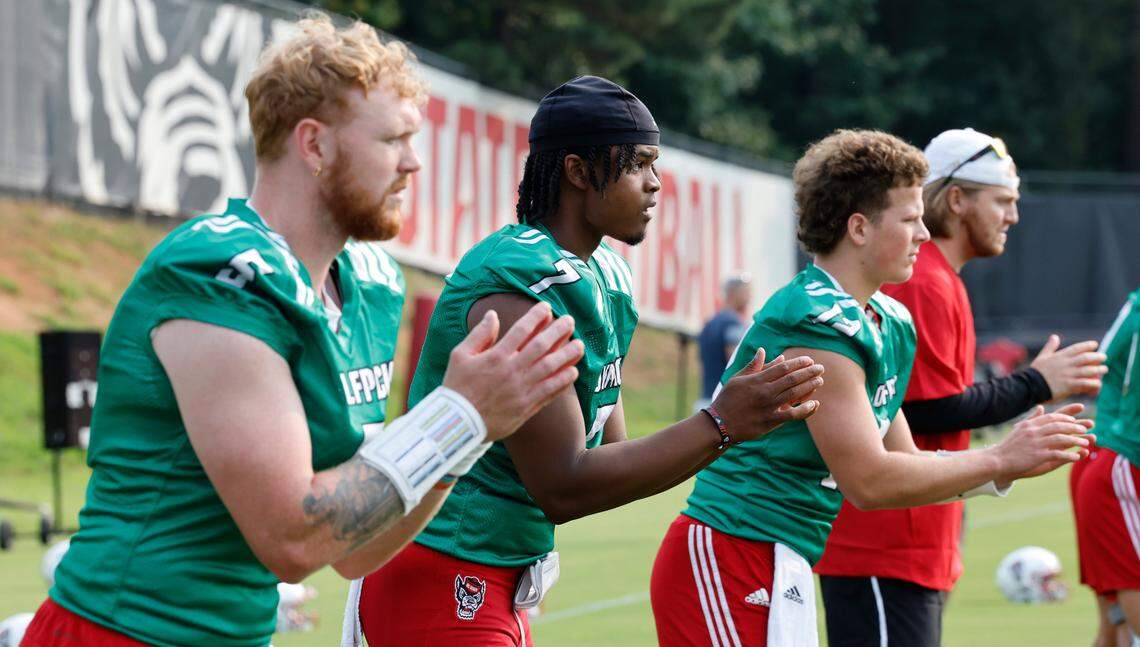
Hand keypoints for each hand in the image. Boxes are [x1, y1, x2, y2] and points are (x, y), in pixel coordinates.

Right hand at [443, 302, 583, 441]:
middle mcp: (512, 371)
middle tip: (570, 320)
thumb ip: (479, 334)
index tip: (547, 307)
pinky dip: (563, 382)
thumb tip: (493, 314)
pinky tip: (573, 372)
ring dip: (567, 355)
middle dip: (558, 331)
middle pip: (542, 346)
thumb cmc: (457, 387)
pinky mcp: (526, 408)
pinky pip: (550, 392)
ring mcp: (521, 390)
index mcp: (496, 356)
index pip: (522, 330)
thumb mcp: (460, 355)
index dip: (537, 316)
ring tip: (580, 345)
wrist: (458, 423)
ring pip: (551, 369)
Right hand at [711, 348, 824, 442]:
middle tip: (821, 368)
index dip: (798, 363)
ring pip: (794, 394)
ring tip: (820, 381)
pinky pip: (792, 415)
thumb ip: (753, 366)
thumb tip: (764, 350)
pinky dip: (805, 409)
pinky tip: (815, 404)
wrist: (720, 424)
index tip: (809, 360)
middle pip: (791, 379)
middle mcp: (764, 392)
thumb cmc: (728, 399)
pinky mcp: (771, 422)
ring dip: (809, 386)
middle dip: (808, 372)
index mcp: (757, 380)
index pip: (782, 367)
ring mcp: (769, 407)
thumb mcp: (737, 379)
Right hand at [992, 403, 1094, 484]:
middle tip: (1085, 429)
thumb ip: (1032, 418)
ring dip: (1075, 441)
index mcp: (1030, 424)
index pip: (1052, 417)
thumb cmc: (1009, 446)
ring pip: (1061, 439)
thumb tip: (1041, 407)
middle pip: (1059, 426)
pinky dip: (1069, 455)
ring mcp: (1036, 443)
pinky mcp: (1037, 456)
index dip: (1066, 417)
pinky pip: (1058, 454)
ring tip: (1085, 443)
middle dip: (1074, 427)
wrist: (997, 460)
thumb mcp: (1019, 428)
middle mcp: (1033, 431)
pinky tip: (1076, 457)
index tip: (1075, 420)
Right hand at [1030, 335, 1106, 399]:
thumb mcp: (1042, 357)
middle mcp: (1066, 365)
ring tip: (1104, 369)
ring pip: (1089, 371)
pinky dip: (1094, 384)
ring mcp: (1069, 375)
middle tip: (1103, 357)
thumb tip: (1054, 336)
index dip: (1088, 345)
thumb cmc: (1036, 372)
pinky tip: (1098, 384)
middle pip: (1086, 358)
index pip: (1077, 348)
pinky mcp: (1070, 386)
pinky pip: (1086, 384)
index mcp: (1060, 356)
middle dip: (1097, 357)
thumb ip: (1050, 347)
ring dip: (1099, 370)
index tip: (1095, 345)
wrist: (1030, 386)